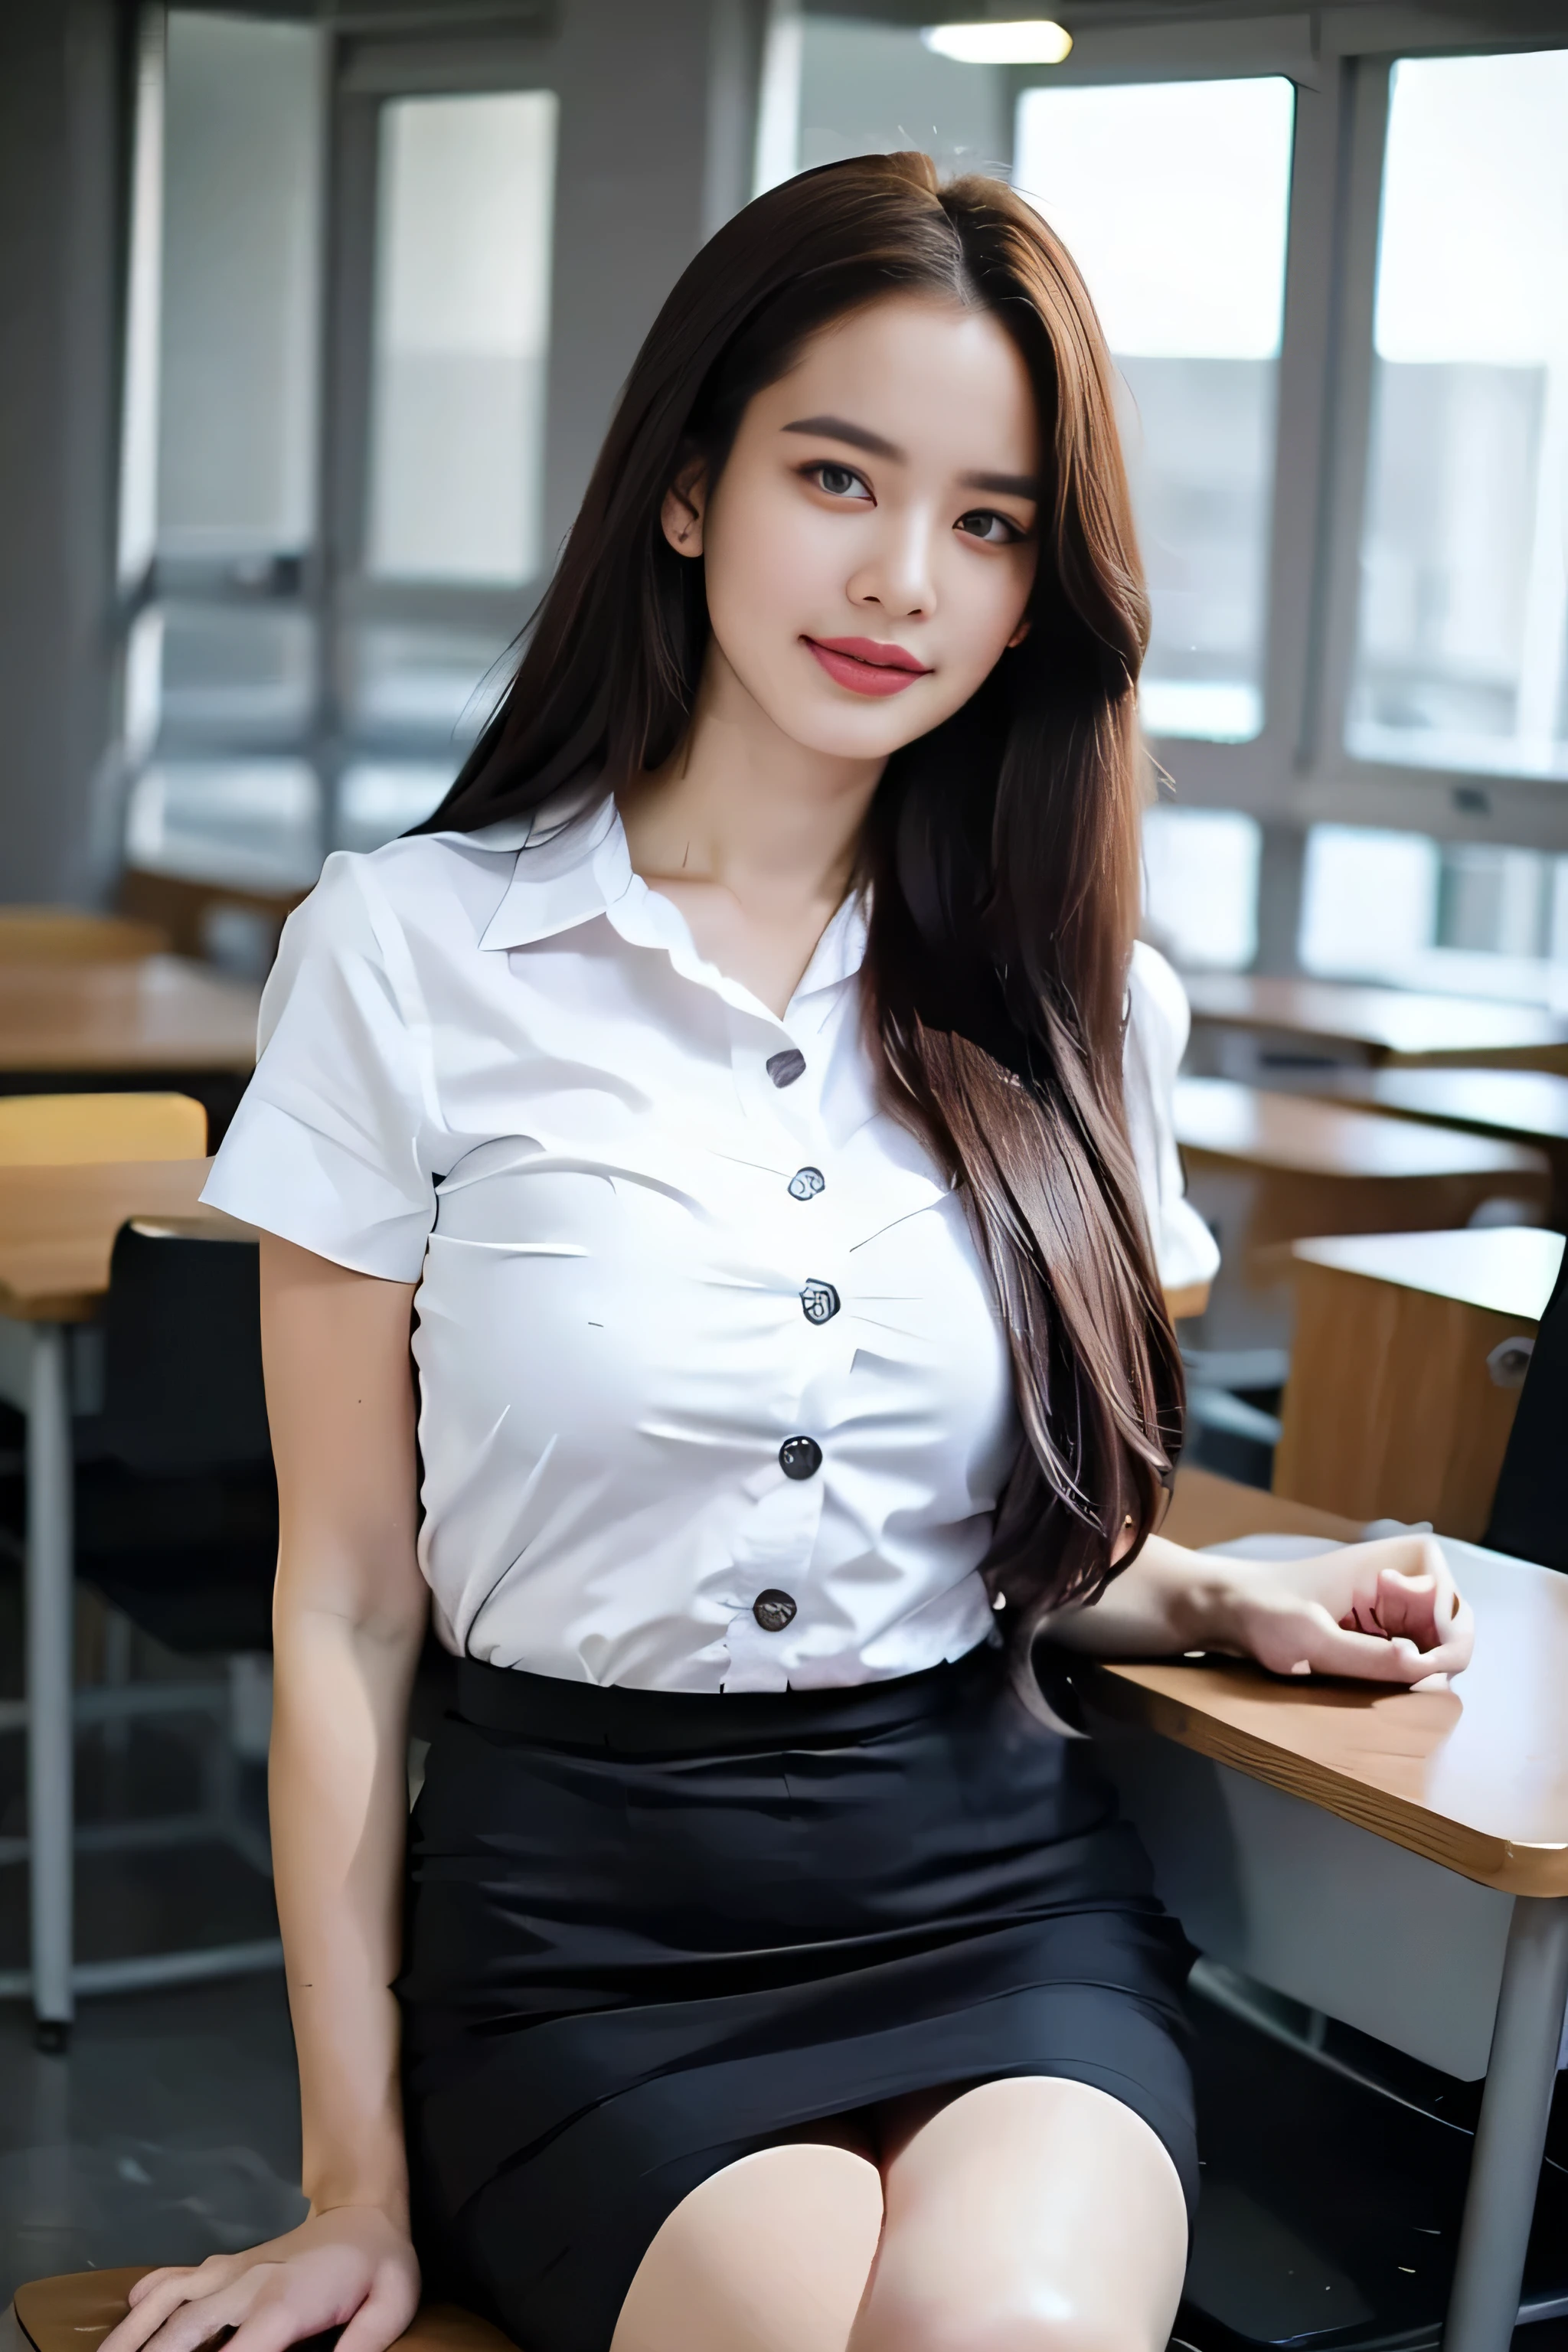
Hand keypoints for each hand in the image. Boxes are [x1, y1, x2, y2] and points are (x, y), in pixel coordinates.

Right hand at [98, 2204, 419, 2351]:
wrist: (365, 2209)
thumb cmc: (380, 2264)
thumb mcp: (390, 2304)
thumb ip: (360, 2345)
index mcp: (285, 2303)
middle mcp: (245, 2285)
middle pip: (183, 2335)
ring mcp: (227, 2272)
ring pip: (165, 2303)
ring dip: (132, 2336)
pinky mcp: (221, 2266)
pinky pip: (172, 2278)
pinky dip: (144, 2299)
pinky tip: (125, 2316)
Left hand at [1221, 1533, 1473, 1687]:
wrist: (1224, 1608)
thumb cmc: (1262, 1611)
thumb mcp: (1310, 1638)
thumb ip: (1365, 1655)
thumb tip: (1421, 1665)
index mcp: (1392, 1561)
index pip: (1452, 1606)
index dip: (1448, 1643)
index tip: (1421, 1671)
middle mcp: (1400, 1578)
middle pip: (1453, 1625)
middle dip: (1441, 1659)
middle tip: (1410, 1686)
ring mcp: (1389, 1604)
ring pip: (1435, 1642)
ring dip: (1425, 1670)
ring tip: (1394, 1687)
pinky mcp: (1375, 1626)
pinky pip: (1410, 1651)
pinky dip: (1407, 1672)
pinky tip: (1384, 1686)